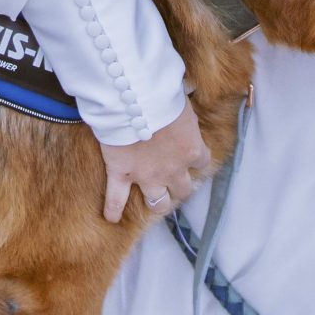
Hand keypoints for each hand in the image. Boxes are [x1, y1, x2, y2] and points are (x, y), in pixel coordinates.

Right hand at [99, 101, 211, 223]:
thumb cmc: (162, 96)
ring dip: (158, 202)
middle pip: (182, 189)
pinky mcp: (121, 174)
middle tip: (175, 181)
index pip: (202, 161)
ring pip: (157, 201)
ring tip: (155, 202)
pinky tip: (112, 218)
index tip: (190, 154)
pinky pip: (116, 198)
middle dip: (180, 186)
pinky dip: (113, 209)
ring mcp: (147, 175)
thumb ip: (185, 116)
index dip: (195, 158)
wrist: (134, 101)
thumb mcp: (184, 103)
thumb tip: (187, 109)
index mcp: (192, 150)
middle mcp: (173, 169)